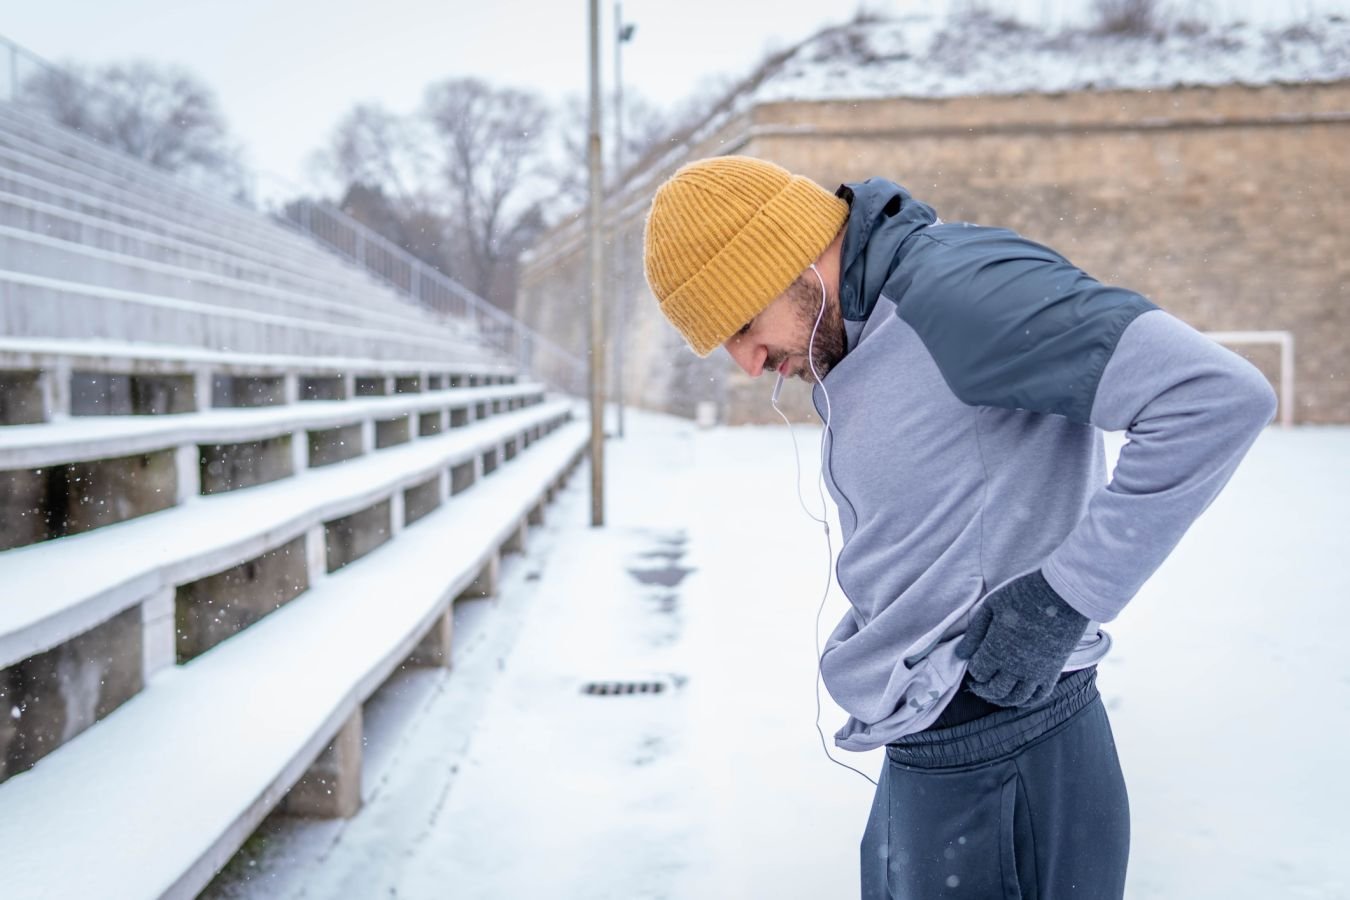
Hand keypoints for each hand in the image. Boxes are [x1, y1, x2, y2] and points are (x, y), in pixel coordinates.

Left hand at [955, 570, 1088, 707]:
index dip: (973, 670)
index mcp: (996, 650)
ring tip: (996, 691)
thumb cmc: (1023, 595)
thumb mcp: (991, 607)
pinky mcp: (1053, 672)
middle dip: (983, 689)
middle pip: (994, 691)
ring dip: (1002, 699)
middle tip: (980, 682)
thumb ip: (974, 632)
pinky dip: (1026, 701)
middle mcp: (1014, 667)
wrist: (1063, 595)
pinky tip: (1019, 696)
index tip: (973, 664)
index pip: (978, 672)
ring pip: (1015, 699)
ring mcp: (1035, 673)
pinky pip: (1038, 697)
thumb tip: (960, 654)